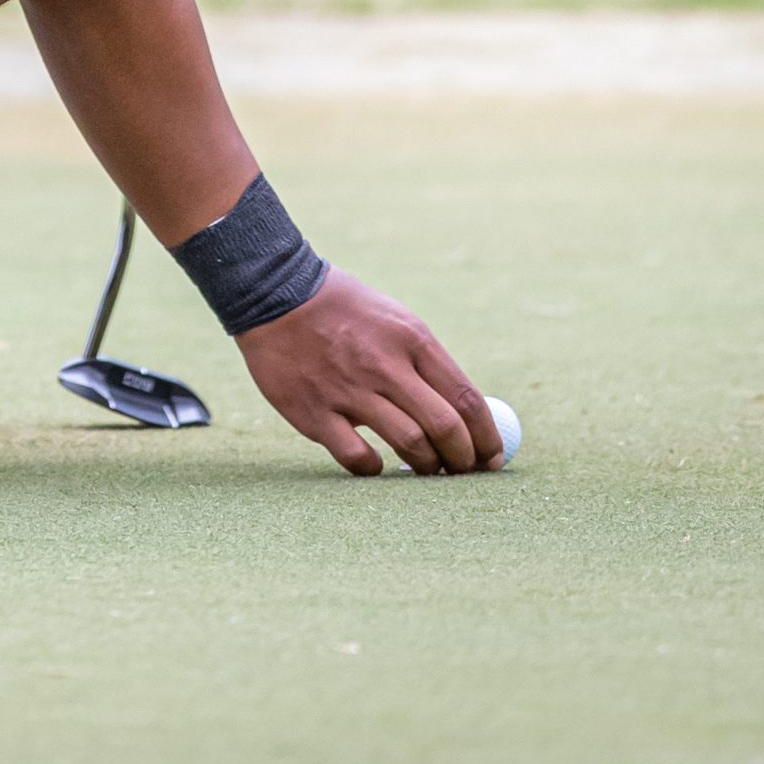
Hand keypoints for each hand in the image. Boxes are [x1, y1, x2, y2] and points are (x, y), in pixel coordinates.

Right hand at [235, 268, 504, 476]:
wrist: (272, 292)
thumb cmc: (341, 308)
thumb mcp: (394, 319)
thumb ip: (424, 361)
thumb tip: (462, 412)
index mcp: (411, 338)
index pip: (467, 399)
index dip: (487, 438)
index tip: (491, 459)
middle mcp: (386, 365)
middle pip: (446, 428)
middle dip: (463, 460)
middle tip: (461, 472)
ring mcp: (349, 390)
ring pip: (410, 445)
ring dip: (426, 467)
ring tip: (425, 470)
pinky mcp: (315, 412)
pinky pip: (358, 458)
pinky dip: (375, 468)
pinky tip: (375, 462)